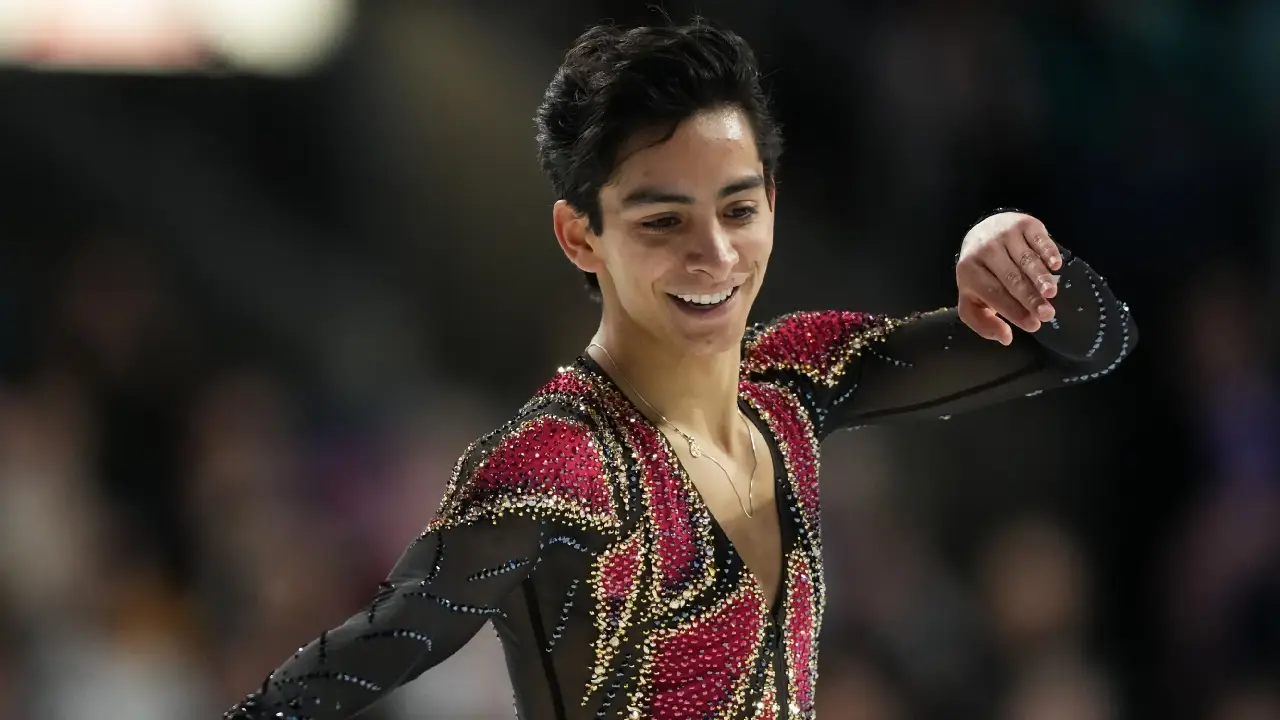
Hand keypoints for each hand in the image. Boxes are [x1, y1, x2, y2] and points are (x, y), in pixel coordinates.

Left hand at [956, 212, 1062, 344]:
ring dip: (1040, 278)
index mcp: (968, 272)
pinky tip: (1056, 266)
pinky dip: (1048, 252)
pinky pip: (1038, 240)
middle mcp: (985, 251)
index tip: (1033, 325)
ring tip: (1052, 294)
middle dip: (1030, 298)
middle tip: (1047, 314)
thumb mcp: (973, 298)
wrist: (984, 232)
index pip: (994, 295)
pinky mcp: (1023, 224)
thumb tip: (1006, 338)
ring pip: (1026, 260)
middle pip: (1011, 279)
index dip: (1014, 311)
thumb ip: (983, 322)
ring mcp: (1004, 235)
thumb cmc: (982, 275)